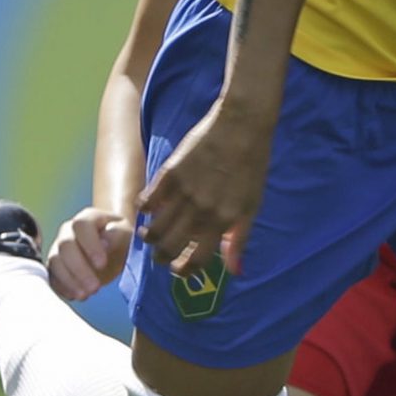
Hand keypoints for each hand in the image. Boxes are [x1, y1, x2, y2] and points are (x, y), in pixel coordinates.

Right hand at [47, 208, 135, 301]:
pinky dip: (62, 287)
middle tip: (95, 287)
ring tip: (85, 295)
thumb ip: (117, 236)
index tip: (102, 264)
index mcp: (87, 218)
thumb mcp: (126, 235)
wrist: (113, 249)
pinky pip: (52, 276)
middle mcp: (68, 231)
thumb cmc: (120, 239)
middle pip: (65, 246)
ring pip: (55, 262)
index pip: (81, 225)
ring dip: (69, 280)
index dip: (89, 245)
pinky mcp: (56, 267)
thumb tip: (104, 244)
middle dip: (79, 269)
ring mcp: (59, 249)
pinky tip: (75, 296)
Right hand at [138, 101, 273, 274]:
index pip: (197, 260)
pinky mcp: (170, 174)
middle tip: (161, 254)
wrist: (241, 125)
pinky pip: (147, 201)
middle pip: (170, 248)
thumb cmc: (252, 166)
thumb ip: (239, 239)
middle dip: (162, 257)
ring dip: (149, 237)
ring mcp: (184, 193)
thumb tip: (234, 270)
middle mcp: (201, 212)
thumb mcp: (252, 205)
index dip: (184, 270)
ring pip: (154, 229)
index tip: (179, 269)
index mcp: (223, 222)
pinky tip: (148, 209)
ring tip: (149, 234)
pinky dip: (144, 209)